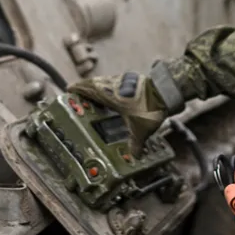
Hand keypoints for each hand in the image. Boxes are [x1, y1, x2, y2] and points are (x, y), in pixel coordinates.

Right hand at [68, 67, 182, 153]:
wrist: (166, 90)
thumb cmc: (148, 106)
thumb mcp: (140, 129)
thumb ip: (136, 143)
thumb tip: (135, 154)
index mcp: (108, 94)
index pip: (86, 88)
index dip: (76, 88)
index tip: (68, 89)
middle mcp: (113, 85)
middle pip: (94, 84)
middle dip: (86, 89)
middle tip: (81, 96)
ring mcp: (123, 80)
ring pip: (105, 82)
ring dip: (99, 88)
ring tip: (97, 98)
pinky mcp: (133, 80)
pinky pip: (116, 83)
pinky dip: (112, 89)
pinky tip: (116, 98)